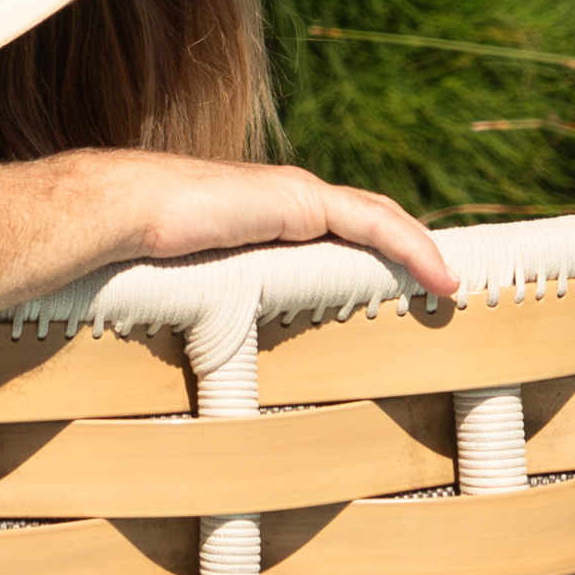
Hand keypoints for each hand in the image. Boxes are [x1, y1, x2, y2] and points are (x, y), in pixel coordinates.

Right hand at [64, 152, 461, 310]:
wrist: (120, 214)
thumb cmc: (137, 257)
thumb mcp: (191, 287)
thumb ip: (213, 309)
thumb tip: (208, 377)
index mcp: (266, 221)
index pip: (336, 234)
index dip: (375, 257)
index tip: (402, 293)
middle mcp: (289, 202)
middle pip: (369, 224)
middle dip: (409, 254)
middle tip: (442, 293)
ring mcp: (298, 197)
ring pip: (380, 221)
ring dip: (422, 253)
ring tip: (454, 290)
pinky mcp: (303, 200)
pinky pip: (374, 222)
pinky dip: (413, 248)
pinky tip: (441, 279)